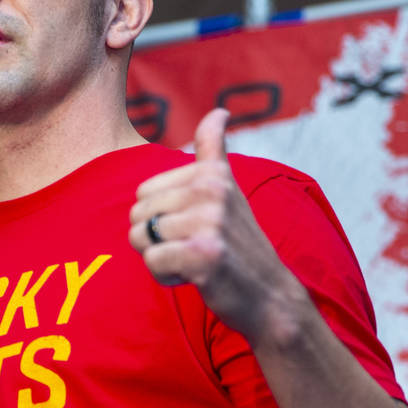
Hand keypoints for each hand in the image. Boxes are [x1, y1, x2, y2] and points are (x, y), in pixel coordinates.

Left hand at [128, 108, 289, 339]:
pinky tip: (194, 277)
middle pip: (137, 215)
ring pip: (140, 238)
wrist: (270, 296)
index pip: (143, 192)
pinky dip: (165, 276)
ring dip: (161, 258)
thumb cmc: (238, 244)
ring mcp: (209, 222)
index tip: (195, 225)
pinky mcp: (204, 254)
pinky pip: (152, 262)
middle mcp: (212, 191)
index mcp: (213, 173)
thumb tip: (218, 110)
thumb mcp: (228, 190)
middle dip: (157, 239)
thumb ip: (213, 150)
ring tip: (195, 261)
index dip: (160, 216)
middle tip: (194, 247)